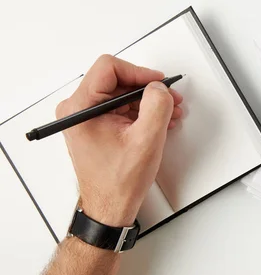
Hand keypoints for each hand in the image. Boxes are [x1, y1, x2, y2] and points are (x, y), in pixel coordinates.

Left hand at [56, 55, 183, 226]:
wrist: (110, 206)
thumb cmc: (117, 182)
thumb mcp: (146, 139)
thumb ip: (157, 106)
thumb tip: (159, 88)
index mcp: (80, 109)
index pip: (109, 68)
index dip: (140, 72)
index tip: (158, 83)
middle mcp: (77, 110)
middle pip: (117, 80)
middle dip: (148, 89)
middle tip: (169, 98)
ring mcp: (85, 118)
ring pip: (121, 94)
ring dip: (147, 101)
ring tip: (169, 111)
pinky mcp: (94, 125)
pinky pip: (120, 107)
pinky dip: (141, 112)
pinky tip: (159, 121)